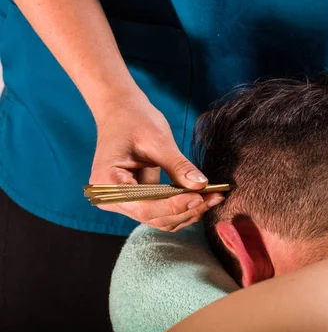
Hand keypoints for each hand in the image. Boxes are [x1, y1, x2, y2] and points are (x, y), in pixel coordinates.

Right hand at [89, 92, 223, 230]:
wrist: (122, 112)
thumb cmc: (134, 120)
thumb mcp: (158, 140)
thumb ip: (178, 165)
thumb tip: (201, 185)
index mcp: (107, 182)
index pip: (144, 205)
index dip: (173, 206)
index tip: (200, 197)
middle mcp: (110, 199)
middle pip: (152, 216)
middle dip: (186, 210)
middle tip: (215, 197)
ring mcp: (122, 202)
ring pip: (159, 219)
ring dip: (187, 212)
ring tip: (213, 197)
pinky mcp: (136, 200)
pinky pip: (160, 212)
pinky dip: (181, 207)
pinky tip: (202, 197)